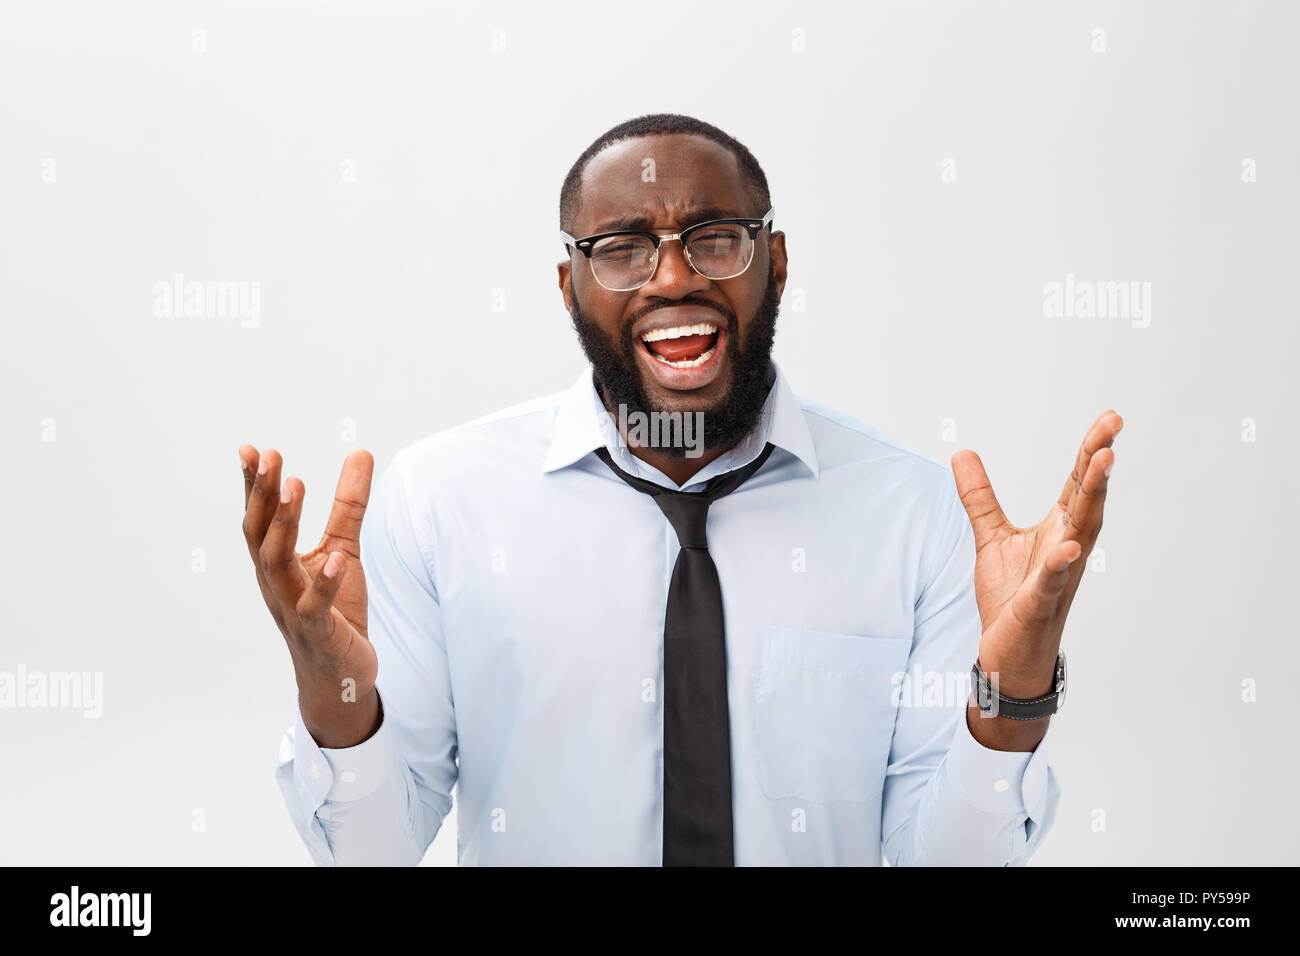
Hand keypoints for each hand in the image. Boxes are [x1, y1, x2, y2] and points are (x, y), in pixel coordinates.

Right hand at [239, 444, 378, 746]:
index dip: (254, 486)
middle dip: (263, 495)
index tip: (251, 449)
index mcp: (276, 564)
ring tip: (296, 486)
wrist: (341, 677)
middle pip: (261, 534)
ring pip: (278, 566)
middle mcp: (276, 585)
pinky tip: (336, 560)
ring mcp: (294, 610)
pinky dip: (324, 584)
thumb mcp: (344, 549)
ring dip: (285, 525)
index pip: (260, 518)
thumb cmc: (336, 612)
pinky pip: (316, 608)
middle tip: (270, 455)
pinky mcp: (320, 634)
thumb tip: (361, 452)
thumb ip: (350, 504)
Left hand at [952, 410, 1121, 711]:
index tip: (1109, 418)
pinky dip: (1059, 564)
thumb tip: (963, 453)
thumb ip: (979, 496)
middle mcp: (1066, 549)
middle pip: (1087, 499)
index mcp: (1058, 530)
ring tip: (1103, 462)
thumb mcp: (990, 537)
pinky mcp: (1038, 604)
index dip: (1091, 451)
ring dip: (1093, 498)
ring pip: (1080, 533)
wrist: (1009, 654)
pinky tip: (1068, 546)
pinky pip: (1051, 582)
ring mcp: (1058, 577)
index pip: (1077, 484)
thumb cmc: (1011, 597)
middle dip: (1099, 463)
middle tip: (1112, 427)